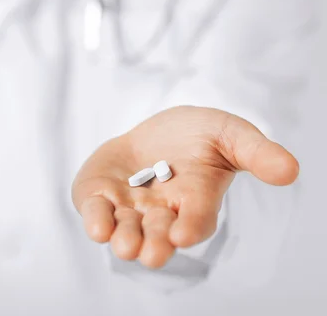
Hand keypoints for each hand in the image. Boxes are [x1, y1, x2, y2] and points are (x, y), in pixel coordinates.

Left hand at [72, 106, 298, 268]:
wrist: (155, 131)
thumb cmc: (197, 136)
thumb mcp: (229, 134)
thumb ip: (255, 151)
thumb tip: (290, 170)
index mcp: (195, 201)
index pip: (196, 219)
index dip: (191, 226)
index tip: (183, 234)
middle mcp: (162, 212)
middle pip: (159, 234)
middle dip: (156, 244)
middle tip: (152, 253)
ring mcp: (129, 207)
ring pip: (126, 230)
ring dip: (125, 238)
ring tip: (124, 245)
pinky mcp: (100, 197)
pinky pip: (96, 212)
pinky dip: (96, 219)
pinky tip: (98, 227)